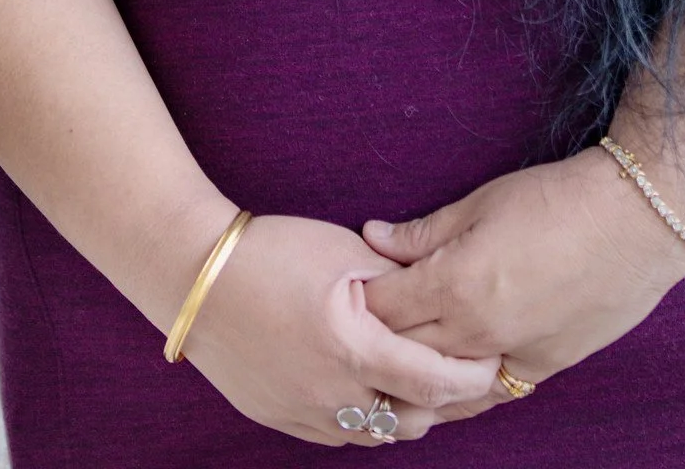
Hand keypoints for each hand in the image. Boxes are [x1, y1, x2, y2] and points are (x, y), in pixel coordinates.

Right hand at [175, 210, 501, 444]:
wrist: (192, 273)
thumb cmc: (269, 250)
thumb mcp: (342, 250)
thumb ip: (396, 281)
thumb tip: (437, 297)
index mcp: (354, 350)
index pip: (436, 382)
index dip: (473, 376)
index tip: (492, 360)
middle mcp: (333, 395)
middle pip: (415, 421)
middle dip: (447, 402)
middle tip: (466, 375)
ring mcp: (304, 414)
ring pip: (378, 434)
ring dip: (406, 412)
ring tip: (422, 380)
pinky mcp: (281, 418)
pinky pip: (341, 434)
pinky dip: (366, 417)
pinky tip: (371, 388)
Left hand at [356, 148, 684, 421]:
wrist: (635, 223)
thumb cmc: (555, 201)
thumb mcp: (479, 203)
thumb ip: (422, 231)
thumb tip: (371, 237)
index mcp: (455, 284)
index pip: (383, 308)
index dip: (356, 300)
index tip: (340, 290)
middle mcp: (478, 331)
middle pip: (404, 352)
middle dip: (374, 341)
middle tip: (352, 330)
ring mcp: (512, 355)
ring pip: (443, 386)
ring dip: (413, 377)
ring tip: (388, 365)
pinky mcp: (543, 368)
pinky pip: (488, 393)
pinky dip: (460, 393)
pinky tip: (443, 388)